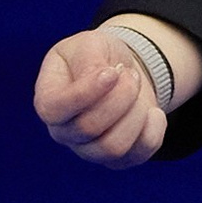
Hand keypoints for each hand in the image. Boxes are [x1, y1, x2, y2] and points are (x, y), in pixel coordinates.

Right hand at [34, 29, 165, 169]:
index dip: (85, 92)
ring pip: (113, 147)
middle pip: (89, 128)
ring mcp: (89, 149)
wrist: (122, 70)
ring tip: (138, 91)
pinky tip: (152, 111)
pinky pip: (139, 154)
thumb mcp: (90, 44)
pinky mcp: (117, 158)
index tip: (111, 71)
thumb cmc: (98, 56)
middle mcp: (63, 131)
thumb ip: (89, 60)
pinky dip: (154, 130)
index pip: (54, 109)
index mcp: (47, 100)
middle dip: (121, 96)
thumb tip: (102, 78)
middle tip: (129, 75)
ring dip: (136, 113)